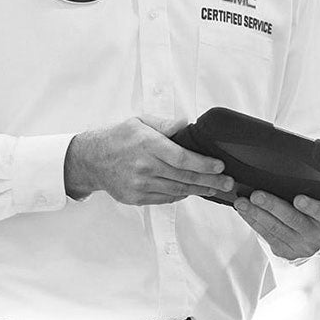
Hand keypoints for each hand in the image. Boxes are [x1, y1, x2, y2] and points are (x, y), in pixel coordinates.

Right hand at [64, 116, 232, 204]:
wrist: (91, 160)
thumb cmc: (117, 138)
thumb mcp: (139, 121)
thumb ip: (164, 124)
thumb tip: (186, 123)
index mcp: (147, 145)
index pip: (182, 158)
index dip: (204, 164)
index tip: (220, 165)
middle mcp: (144, 167)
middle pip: (184, 178)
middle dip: (210, 181)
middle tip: (228, 182)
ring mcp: (140, 185)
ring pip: (177, 190)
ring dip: (199, 190)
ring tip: (216, 188)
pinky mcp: (136, 198)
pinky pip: (165, 198)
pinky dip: (181, 195)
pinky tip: (192, 191)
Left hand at [233, 190, 319, 259]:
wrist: (319, 233)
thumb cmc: (318, 205)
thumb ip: (314, 188)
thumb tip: (286, 168)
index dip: (311, 206)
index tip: (298, 199)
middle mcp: (319, 236)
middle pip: (293, 219)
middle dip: (272, 206)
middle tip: (256, 195)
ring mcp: (303, 247)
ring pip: (276, 229)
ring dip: (256, 214)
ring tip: (241, 202)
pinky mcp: (287, 253)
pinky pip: (267, 236)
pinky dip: (254, 222)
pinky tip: (244, 212)